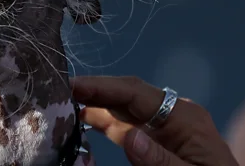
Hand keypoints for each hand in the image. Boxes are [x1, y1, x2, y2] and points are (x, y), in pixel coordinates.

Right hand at [70, 76, 238, 165]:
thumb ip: (161, 159)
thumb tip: (130, 137)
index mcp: (183, 116)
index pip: (136, 92)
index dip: (103, 87)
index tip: (73, 85)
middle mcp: (170, 114)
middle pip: (126, 95)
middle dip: (94, 90)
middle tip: (60, 89)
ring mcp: (161, 126)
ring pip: (121, 107)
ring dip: (94, 103)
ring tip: (65, 101)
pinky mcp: (154, 139)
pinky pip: (124, 125)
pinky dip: (102, 121)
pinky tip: (83, 118)